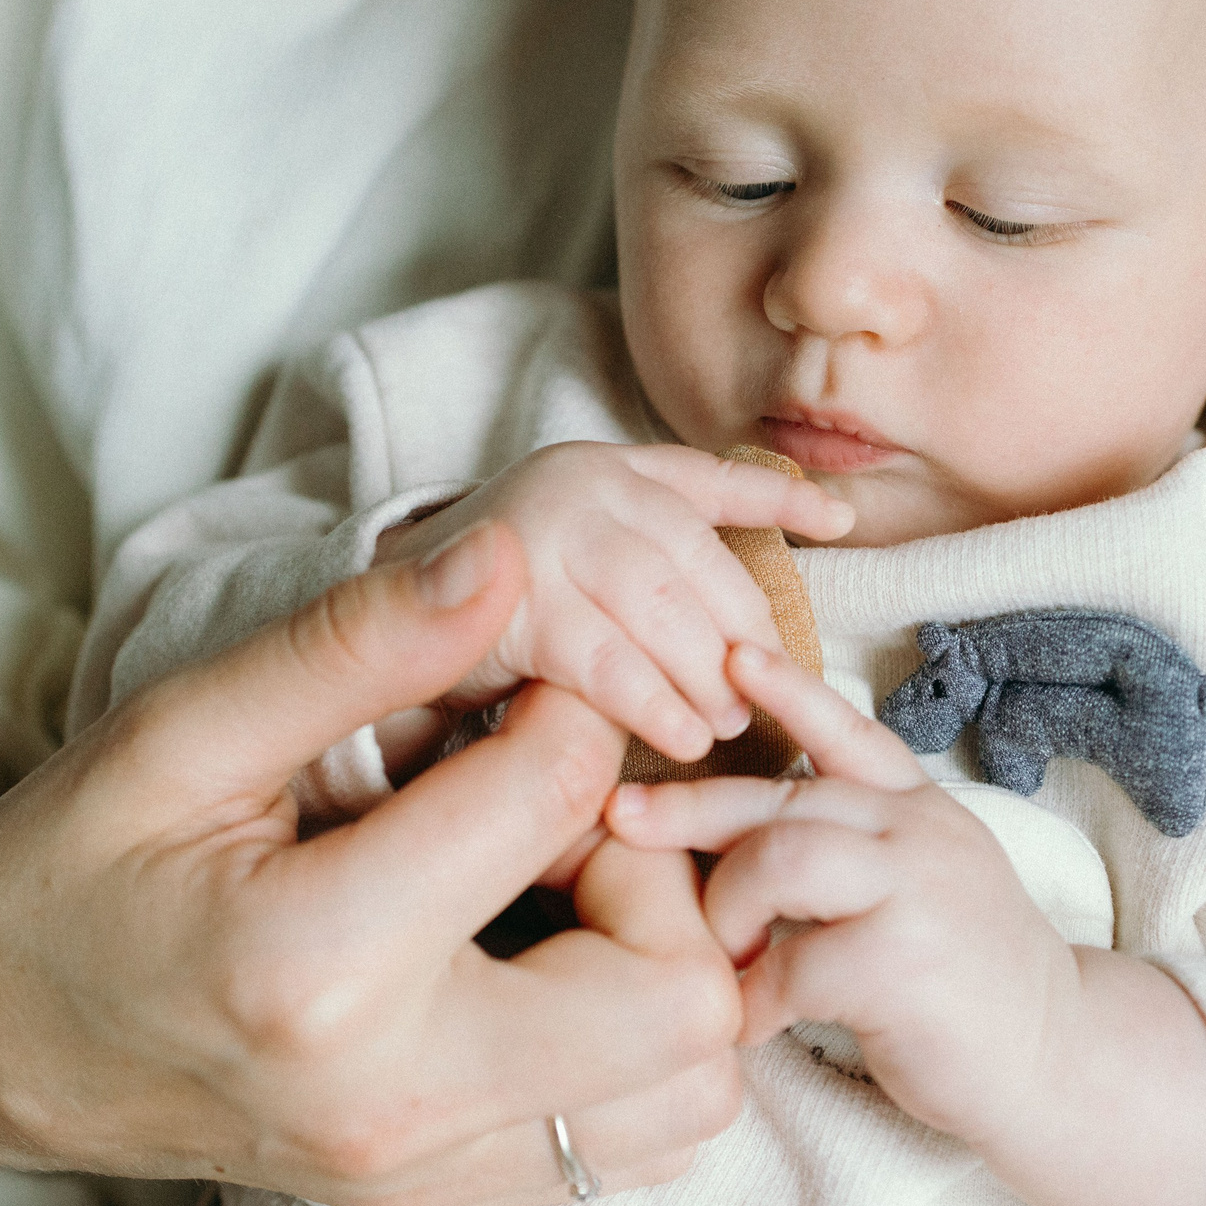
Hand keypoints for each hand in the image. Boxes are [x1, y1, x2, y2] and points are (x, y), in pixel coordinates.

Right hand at [0, 525, 744, 1205]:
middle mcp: (397, 1100)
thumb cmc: (71, 865)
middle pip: (685, 992)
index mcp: (319, 965)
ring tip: (558, 887)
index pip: (562, 795)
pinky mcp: (447, 1200)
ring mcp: (429, 1173)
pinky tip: (552, 957)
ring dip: (670, 963)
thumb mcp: (183, 728)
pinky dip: (640, 1041)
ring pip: (691, 1087)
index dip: (561, 705)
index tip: (503, 692)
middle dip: (662, 869)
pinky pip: (639, 1141)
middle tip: (558, 809)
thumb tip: (503, 555)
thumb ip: (352, 645)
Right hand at [374, 443, 851, 762]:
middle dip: (739, 632)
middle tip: (767, 694)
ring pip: (661, 608)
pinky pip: (611, 660)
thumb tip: (780, 580)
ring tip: (725, 726)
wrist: (363, 631)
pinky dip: (654, 704)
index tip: (841, 519)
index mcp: (602, 466)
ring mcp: (545, 533)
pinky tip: (681, 739)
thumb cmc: (490, 609)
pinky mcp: (515, 599)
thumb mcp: (578, 561)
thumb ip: (656, 561)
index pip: (708, 478)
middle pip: (696, 560)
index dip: (779, 494)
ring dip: (703, 675)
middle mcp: (577, 483)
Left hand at [602, 644, 1079, 1146]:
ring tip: (717, 961)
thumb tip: (734, 838)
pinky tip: (750, 1025)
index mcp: (918, 808)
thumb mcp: (919, 885)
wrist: (1056, 1061)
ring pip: (779, 860)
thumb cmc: (960, 979)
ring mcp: (919, 891)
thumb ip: (848, 848)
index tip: (731, 654)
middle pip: (780, 797)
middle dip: (690, 809)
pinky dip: (752, 1001)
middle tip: (621, 818)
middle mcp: (920, 832)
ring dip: (724, 913)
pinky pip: (792, 966)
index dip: (788, 689)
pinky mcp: (906, 965)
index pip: (848, 731)